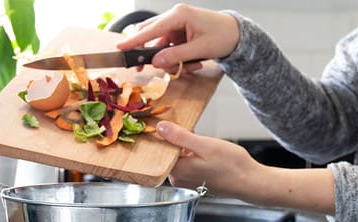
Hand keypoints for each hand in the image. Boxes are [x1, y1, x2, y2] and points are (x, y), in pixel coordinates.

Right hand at [116, 4, 239, 73]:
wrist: (237, 34)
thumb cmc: (222, 36)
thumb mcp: (200, 49)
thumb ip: (176, 56)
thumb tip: (155, 62)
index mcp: (179, 15)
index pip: (151, 29)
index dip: (134, 41)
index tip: (120, 48)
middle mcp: (175, 17)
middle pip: (150, 36)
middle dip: (150, 54)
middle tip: (140, 69)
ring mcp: (177, 26)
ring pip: (160, 45)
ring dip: (168, 60)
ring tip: (189, 67)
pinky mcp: (180, 34)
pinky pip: (169, 48)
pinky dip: (176, 59)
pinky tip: (192, 64)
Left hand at [157, 121, 336, 214]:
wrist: (250, 182)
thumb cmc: (231, 165)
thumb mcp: (205, 145)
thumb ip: (180, 136)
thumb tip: (160, 127)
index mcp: (177, 171)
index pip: (159, 149)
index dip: (164, 134)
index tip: (169, 122)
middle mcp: (179, 179)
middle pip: (168, 153)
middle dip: (176, 139)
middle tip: (190, 128)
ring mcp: (187, 181)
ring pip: (179, 157)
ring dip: (185, 146)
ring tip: (200, 138)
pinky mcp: (196, 181)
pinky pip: (187, 163)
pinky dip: (192, 154)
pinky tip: (205, 149)